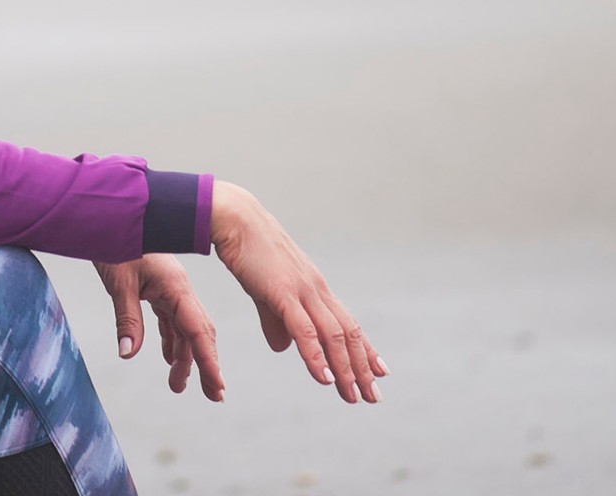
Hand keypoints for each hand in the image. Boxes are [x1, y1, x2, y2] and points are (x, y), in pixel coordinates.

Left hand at [94, 254, 224, 401]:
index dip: (209, 360)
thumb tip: (129, 354)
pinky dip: (171, 340)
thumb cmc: (117, 242)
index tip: (218, 386)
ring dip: (184, 357)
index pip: (197, 329)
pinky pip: (170, 319)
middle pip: (198, 331)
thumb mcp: (120, 281)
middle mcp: (178, 288)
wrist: (112, 215)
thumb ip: (127, 318)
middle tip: (213, 396)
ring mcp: (169, 288)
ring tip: (178, 386)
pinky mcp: (158, 288)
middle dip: (207, 364)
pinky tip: (167, 358)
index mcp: (176, 285)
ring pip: (184, 328)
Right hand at [211, 181, 388, 403]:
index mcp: (314, 287)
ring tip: (354, 395)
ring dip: (346, 368)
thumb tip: (284, 348)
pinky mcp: (283, 291)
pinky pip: (305, 329)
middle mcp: (316, 288)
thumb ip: (276, 320)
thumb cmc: (249, 251)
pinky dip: (317, 356)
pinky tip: (326, 378)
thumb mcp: (265, 291)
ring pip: (333, 334)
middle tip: (374, 396)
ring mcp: (302, 289)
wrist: (235, 219)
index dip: (365, 348)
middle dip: (362, 366)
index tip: (380, 371)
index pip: (347, 322)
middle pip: (348, 332)